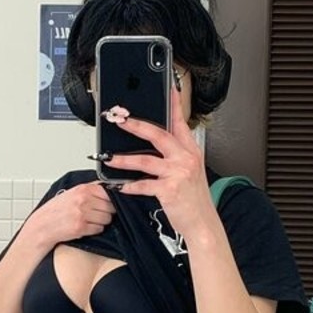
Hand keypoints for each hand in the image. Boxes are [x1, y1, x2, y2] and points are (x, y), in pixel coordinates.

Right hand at [28, 180, 114, 247]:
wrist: (43, 225)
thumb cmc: (56, 210)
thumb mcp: (72, 193)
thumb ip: (89, 189)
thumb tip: (108, 188)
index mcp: (82, 189)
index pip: (108, 192)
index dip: (109, 199)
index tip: (106, 203)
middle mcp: (83, 200)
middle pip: (110, 206)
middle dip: (106, 211)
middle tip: (96, 213)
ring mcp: (82, 214)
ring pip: (107, 219)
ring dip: (101, 222)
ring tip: (90, 220)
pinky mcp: (81, 227)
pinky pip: (99, 229)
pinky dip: (95, 230)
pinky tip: (85, 227)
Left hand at [101, 99, 217, 242]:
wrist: (203, 223)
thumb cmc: (193, 198)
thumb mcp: (189, 171)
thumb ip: (174, 155)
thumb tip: (152, 143)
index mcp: (190, 151)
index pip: (180, 122)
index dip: (173, 104)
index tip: (167, 89)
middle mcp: (186, 158)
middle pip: (159, 134)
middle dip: (136, 126)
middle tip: (120, 120)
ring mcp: (178, 173)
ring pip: (146, 160)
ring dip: (124, 159)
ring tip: (110, 157)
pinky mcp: (169, 190)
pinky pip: (144, 184)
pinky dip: (130, 185)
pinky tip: (120, 185)